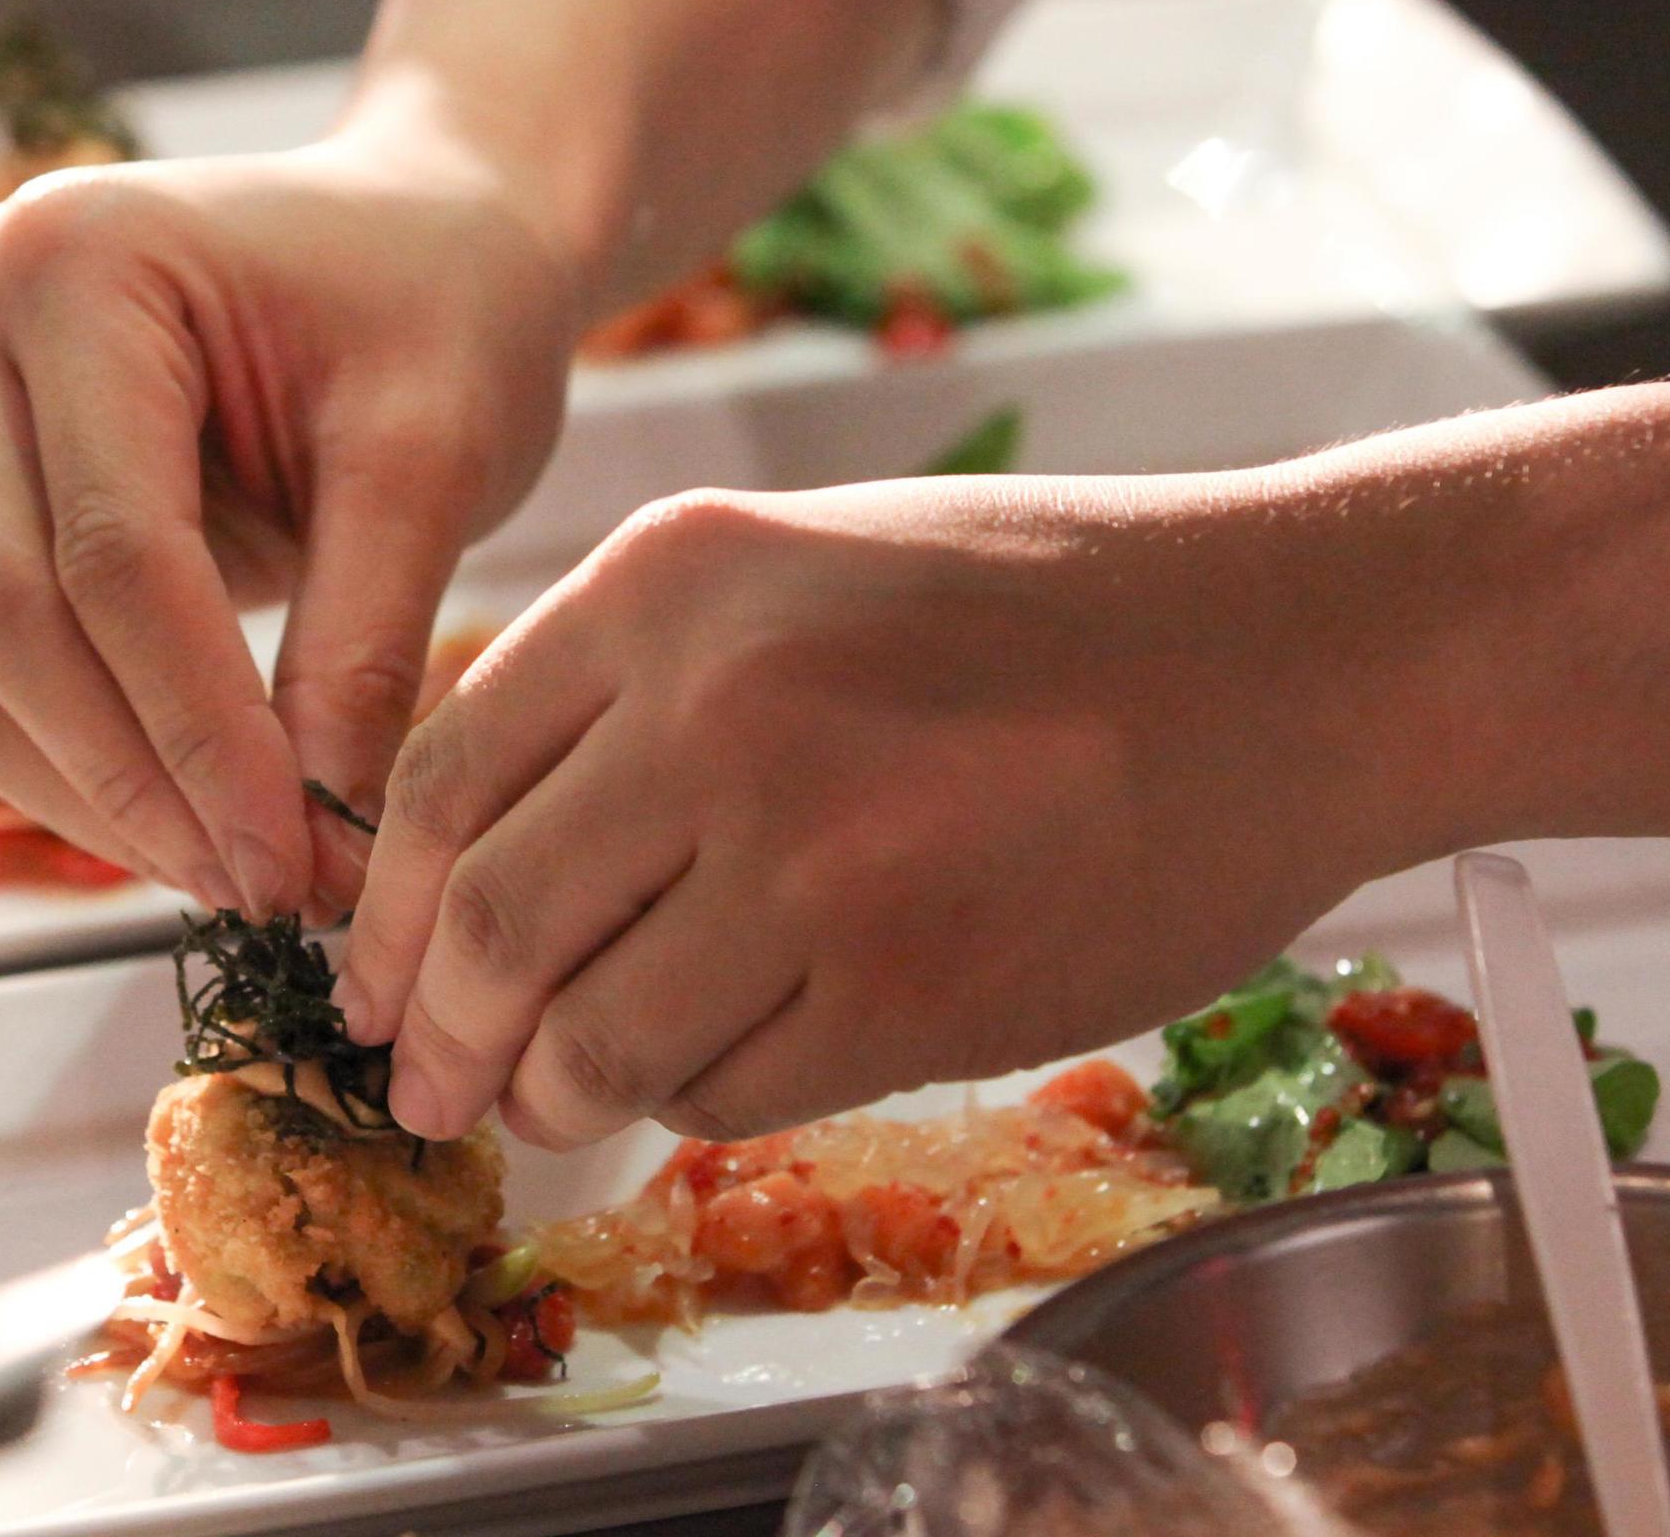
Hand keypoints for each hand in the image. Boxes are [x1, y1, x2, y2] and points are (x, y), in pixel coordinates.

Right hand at [0, 130, 579, 917]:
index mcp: (75, 262)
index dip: (199, 732)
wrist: (422, 236)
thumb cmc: (443, 304)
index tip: (293, 861)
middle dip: (139, 780)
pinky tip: (193, 820)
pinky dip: (84, 760)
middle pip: (9, 613)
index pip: (114, 552)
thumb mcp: (437, 450)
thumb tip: (311, 838)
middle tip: (269, 893)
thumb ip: (366, 641)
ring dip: (98, 794)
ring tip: (245, 874)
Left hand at [336, 472, 1500, 1146]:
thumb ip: (641, 682)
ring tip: (561, 1102)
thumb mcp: (806, 566)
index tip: (378, 977)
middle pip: (490, 924)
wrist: (1290, 655)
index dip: (388, 910)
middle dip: (438, 1036)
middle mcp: (718, 706)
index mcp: (672, 577)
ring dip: (556, 1095)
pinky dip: (695, 1102)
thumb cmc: (1054, 610)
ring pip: (592, 1037)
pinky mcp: (910, 986)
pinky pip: (727, 1090)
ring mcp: (813, 852)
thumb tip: (491, 857)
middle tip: (429, 1088)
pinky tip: (720, 1072)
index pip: (442, 776)